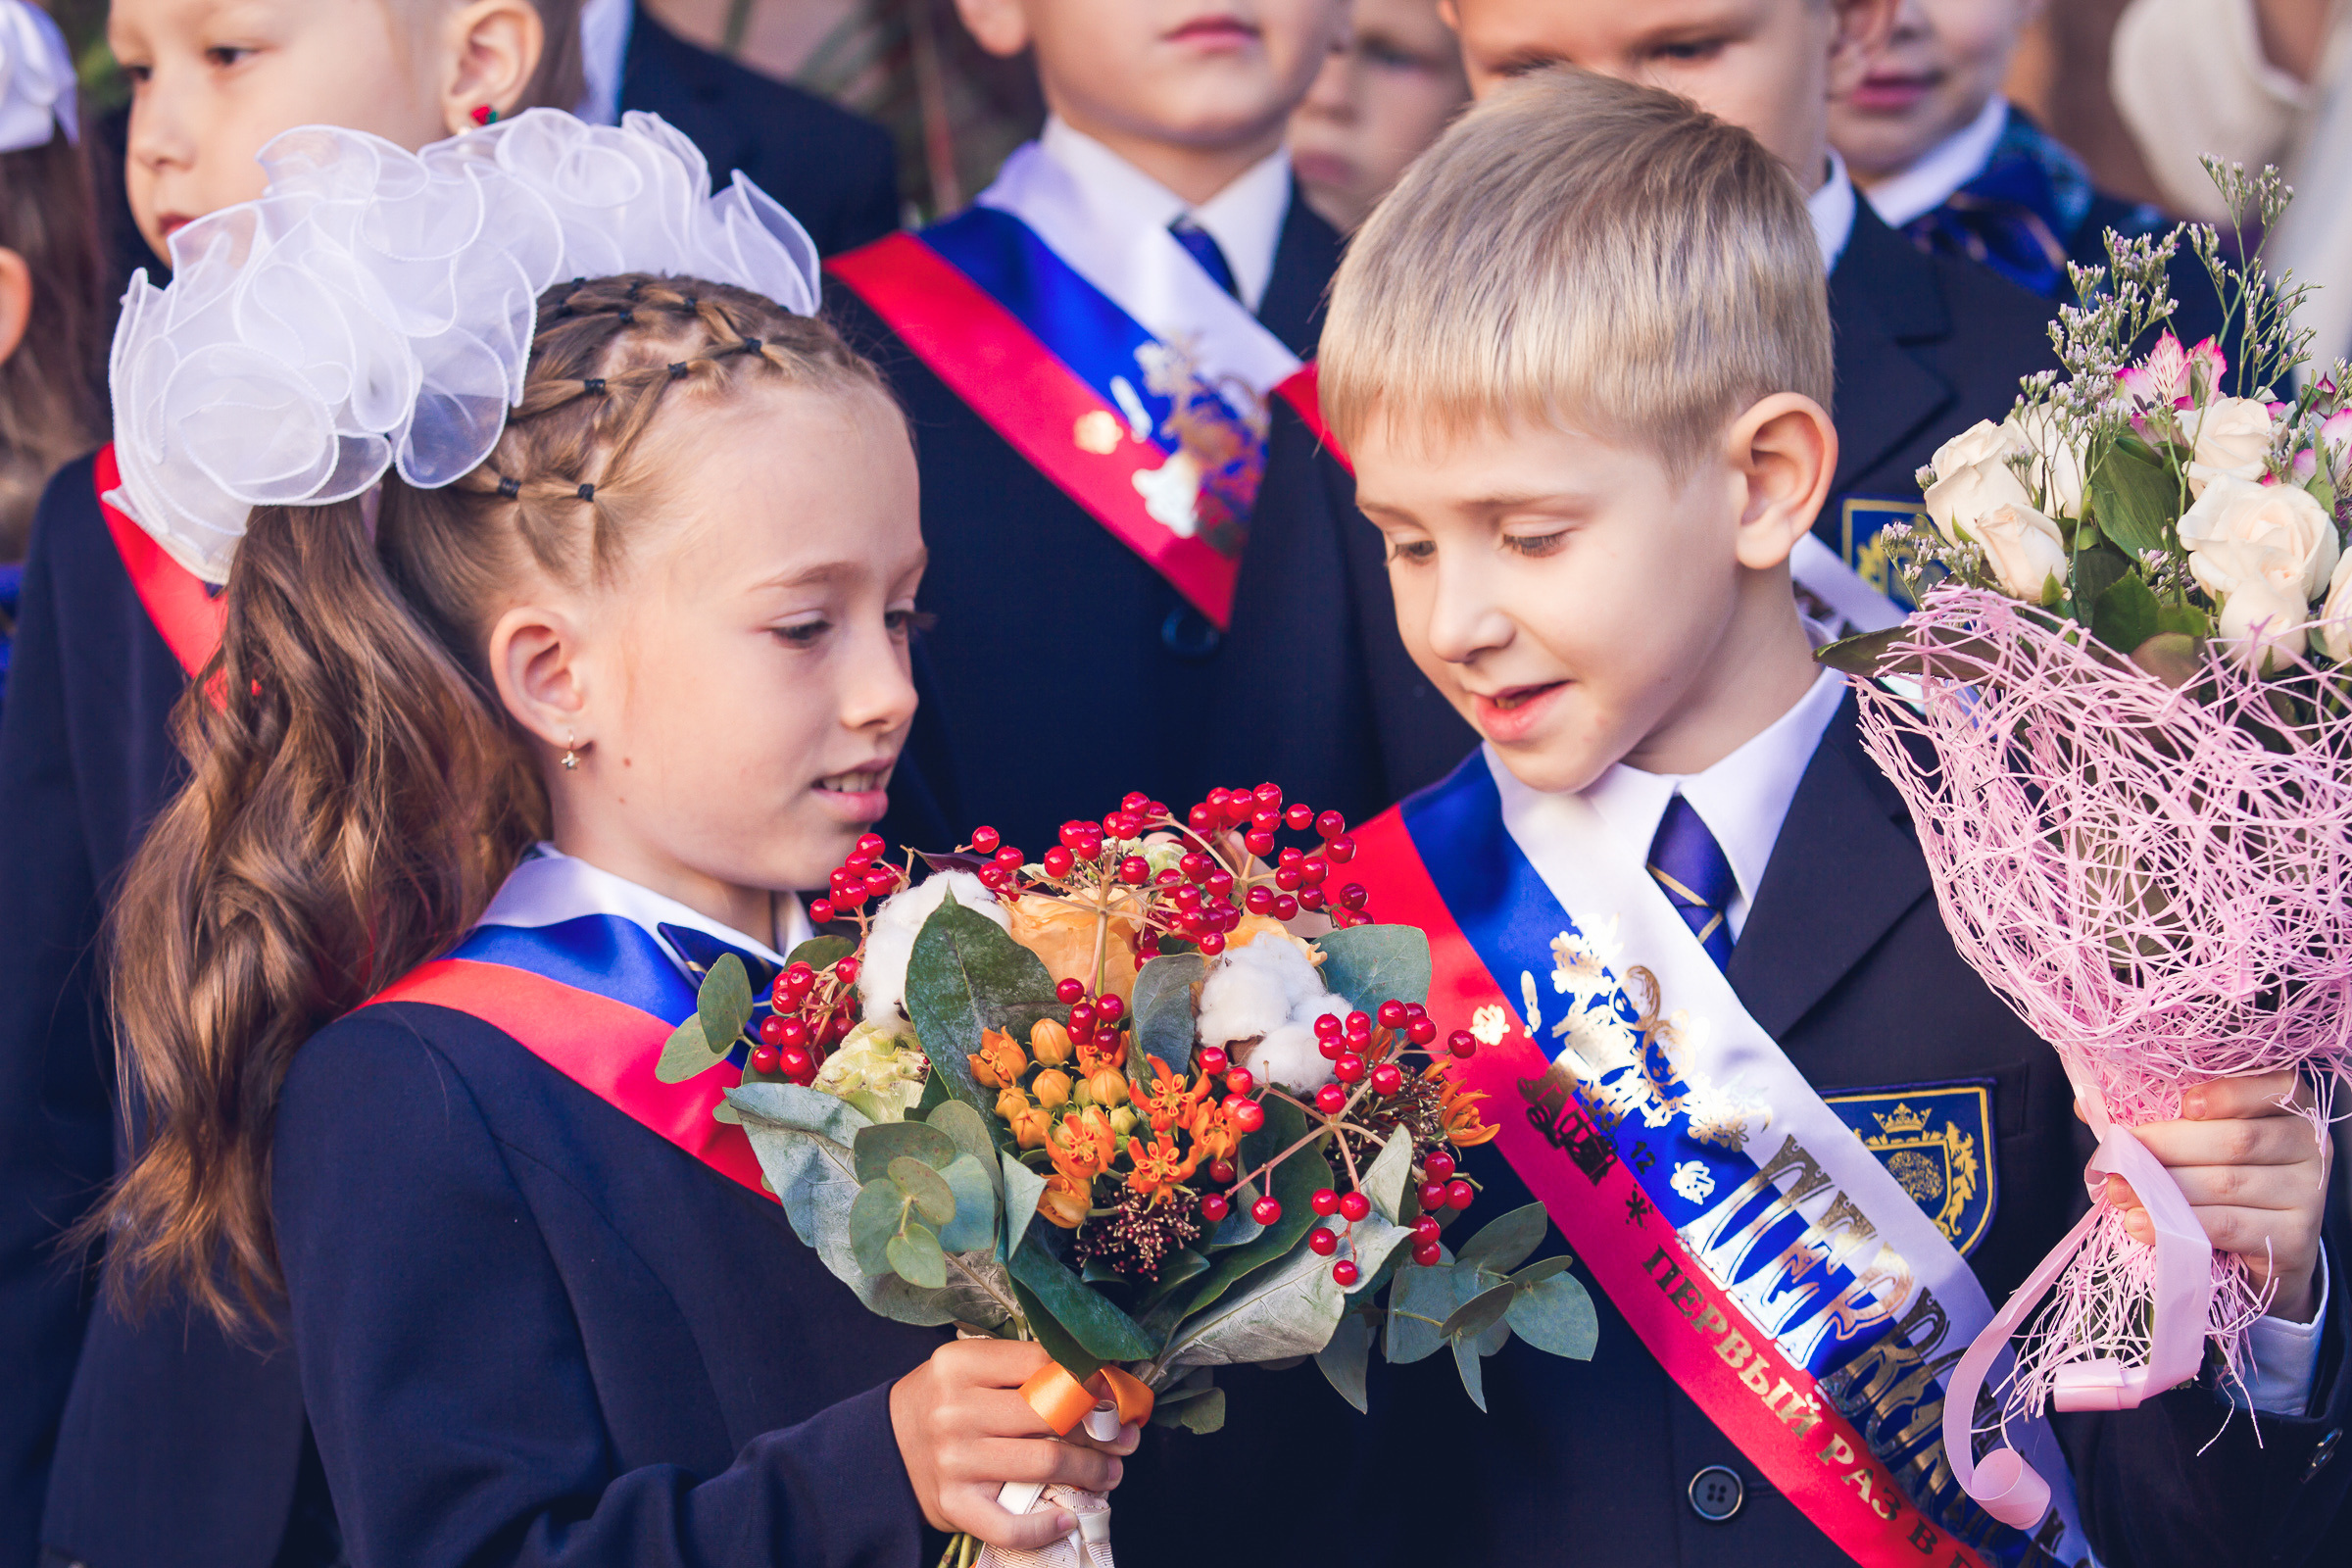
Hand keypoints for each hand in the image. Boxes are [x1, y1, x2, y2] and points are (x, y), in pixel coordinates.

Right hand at [889, 1339, 1141, 1548]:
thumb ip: (1022, 1369)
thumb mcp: (970, 1370)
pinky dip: (1046, 1526)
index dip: (1088, 1378)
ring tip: (1111, 1473)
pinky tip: (1068, 1518)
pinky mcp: (953, 1504)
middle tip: (1125, 1439)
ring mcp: (954, 1459)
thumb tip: (1101, 1382)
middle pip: (1051, 1415)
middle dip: (1101, 1430)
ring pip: (1044, 1463)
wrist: (884, 1450)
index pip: (1041, 1363)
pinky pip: (1010, 1523)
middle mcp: (955, 1409)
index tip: (1114, 1392)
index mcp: (960, 1364)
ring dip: (1091, 1471)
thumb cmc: (942, 1403)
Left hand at [2087, 1071, 2331, 1322]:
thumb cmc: (2223, 1177)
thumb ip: (2156, 1117)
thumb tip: (2086, 1106)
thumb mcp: (2197, 1141)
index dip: (2229, 1094)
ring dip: (2162, 1189)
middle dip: (2166, 1147)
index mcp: (2289, 1107)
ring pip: (2227, 1184)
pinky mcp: (2296, 1239)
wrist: (2265, 1248)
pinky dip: (2178, 1224)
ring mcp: (2308, 1194)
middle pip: (2235, 1140)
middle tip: (2117, 1157)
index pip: (2272, 1088)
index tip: (2185, 1104)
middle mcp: (2308, 1145)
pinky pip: (2229, 1226)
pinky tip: (2141, 1225)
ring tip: (2117, 1192)